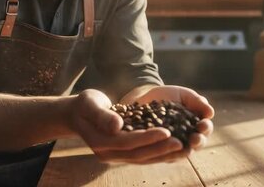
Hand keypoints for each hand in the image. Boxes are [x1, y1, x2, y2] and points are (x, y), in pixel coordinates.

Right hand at [68, 89, 183, 163]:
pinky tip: (176, 148)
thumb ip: (102, 115)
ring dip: (164, 154)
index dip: (147, 138)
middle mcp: (108, 154)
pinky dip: (160, 153)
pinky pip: (144, 156)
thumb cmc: (85, 105)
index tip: (167, 130)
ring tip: (185, 147)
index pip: (127, 142)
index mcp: (100, 142)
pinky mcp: (124, 154)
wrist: (78, 115)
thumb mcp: (89, 104)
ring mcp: (116, 156)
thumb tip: (117, 125)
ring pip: (143, 159)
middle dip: (161, 149)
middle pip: (138, 154)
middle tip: (182, 142)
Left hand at [122, 85, 214, 161]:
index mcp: (197, 124)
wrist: (145, 98)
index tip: (203, 124)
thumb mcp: (183, 95)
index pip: (205, 128)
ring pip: (183, 152)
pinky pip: (165, 154)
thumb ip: (197, 101)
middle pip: (198, 143)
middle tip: (195, 138)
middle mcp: (189, 138)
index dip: (206, 127)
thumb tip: (210, 112)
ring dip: (184, 150)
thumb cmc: (169, 96)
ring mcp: (174, 145)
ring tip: (183, 146)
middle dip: (198, 141)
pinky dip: (166, 152)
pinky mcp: (160, 150)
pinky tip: (164, 148)